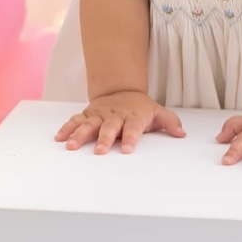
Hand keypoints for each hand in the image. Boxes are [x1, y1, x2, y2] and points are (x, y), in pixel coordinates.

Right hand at [55, 92, 186, 155]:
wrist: (121, 90)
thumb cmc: (140, 108)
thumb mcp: (157, 112)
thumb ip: (169, 122)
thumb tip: (181, 133)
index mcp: (133, 116)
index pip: (133, 129)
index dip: (130, 138)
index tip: (127, 150)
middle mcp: (114, 115)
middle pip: (109, 128)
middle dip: (104, 139)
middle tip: (100, 151)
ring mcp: (99, 114)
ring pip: (88, 124)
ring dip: (79, 135)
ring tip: (71, 146)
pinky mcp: (87, 114)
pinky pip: (75, 120)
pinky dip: (66, 128)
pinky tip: (59, 138)